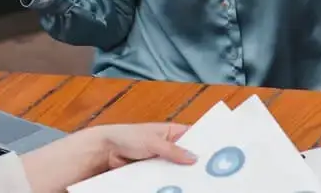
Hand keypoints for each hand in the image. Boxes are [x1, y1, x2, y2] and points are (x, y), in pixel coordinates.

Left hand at [21, 123, 195, 191]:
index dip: (204, 144)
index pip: (193, 136)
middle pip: (186, 156)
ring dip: (181, 176)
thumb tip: (193, 158)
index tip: (217, 153)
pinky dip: (168, 182)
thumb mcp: (153, 142)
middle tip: (208, 174)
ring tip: (194, 183)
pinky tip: (176, 188)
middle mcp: (167, 146)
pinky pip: (163, 178)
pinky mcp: (150, 172)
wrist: (103, 151)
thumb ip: (173, 151)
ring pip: (176, 169)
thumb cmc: (126, 136)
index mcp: (171, 132)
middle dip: (194, 164)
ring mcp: (159, 160)